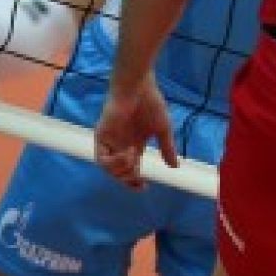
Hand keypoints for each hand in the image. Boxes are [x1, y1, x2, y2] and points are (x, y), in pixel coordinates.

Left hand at [93, 75, 177, 189]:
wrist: (137, 88)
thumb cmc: (150, 104)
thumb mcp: (163, 130)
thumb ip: (167, 149)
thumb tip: (175, 167)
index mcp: (134, 144)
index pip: (131, 169)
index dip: (135, 181)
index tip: (145, 186)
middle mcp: (120, 145)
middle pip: (119, 172)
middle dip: (128, 180)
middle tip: (139, 179)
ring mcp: (110, 141)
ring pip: (108, 169)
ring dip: (121, 171)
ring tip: (133, 162)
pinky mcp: (101, 136)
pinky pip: (101, 158)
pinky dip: (113, 163)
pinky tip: (126, 155)